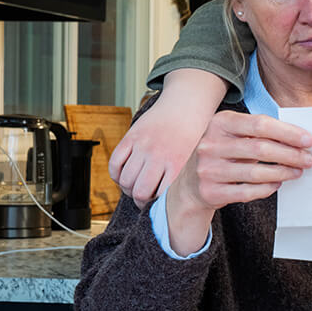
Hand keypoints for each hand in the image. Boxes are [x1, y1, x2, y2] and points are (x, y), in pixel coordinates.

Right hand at [110, 69, 227, 207]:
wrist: (186, 103)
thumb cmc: (195, 132)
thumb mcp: (196, 157)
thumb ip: (185, 177)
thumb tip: (178, 202)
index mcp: (177, 162)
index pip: (159, 195)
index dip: (155, 205)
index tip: (155, 207)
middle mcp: (158, 154)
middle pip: (138, 191)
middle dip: (140, 200)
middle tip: (144, 200)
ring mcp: (143, 145)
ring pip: (125, 179)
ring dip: (127, 188)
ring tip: (134, 189)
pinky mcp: (131, 137)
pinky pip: (115, 164)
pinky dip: (116, 175)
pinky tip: (124, 176)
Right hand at [174, 111, 311, 209]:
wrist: (187, 183)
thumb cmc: (220, 153)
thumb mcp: (231, 134)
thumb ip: (258, 133)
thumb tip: (298, 139)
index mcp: (219, 123)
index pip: (260, 124)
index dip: (287, 132)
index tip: (308, 140)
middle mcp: (210, 144)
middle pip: (260, 148)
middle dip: (290, 154)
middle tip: (308, 159)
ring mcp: (208, 169)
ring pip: (256, 172)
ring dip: (283, 172)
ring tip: (298, 171)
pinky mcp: (210, 191)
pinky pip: (247, 191)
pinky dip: (267, 188)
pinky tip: (278, 183)